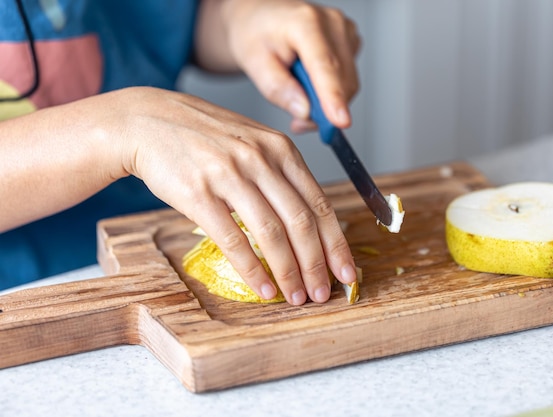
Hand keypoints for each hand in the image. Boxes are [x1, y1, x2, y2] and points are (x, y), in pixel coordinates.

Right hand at [101, 88, 357, 304]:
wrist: (147, 121)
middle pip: (300, 221)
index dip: (336, 243)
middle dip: (317, 264)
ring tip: (295, 297)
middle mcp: (260, 159)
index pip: (319, 203)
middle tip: (322, 294)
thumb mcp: (252, 142)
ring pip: (271, 233)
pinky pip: (233, 240)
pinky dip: (252, 269)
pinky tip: (262, 288)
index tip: (346, 271)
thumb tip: (308, 220)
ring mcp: (229, 174)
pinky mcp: (198, 193)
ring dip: (288, 272)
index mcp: (280, 148)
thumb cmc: (205, 137)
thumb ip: (280, 173)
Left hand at [194, 0, 360, 132]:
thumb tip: (305, 112)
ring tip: (299, 97)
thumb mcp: (253, 63)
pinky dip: (332, 92)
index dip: (333, 96)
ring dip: (327, 103)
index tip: (340, 122)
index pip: (324, 65)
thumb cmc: (254, 34)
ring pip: (348, 83)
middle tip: (298, 122)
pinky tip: (311, 85)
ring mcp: (345, 30)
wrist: (260, 16)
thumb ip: (278, 89)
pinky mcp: (351, 40)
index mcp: (304, 22)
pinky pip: (349, 79)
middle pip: (341, 80)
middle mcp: (331, 22)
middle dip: (323, 110)